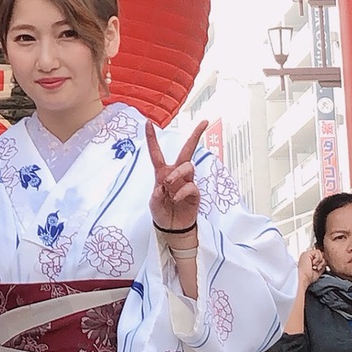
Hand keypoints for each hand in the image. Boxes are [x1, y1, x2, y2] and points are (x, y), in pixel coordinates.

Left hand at [148, 120, 206, 235]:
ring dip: (177, 173)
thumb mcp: (153, 203)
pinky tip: (176, 198)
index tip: (148, 122)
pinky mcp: (195, 192)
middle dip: (195, 135)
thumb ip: (156, 195)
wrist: (172, 228)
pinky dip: (181, 191)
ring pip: (187, 166)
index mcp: (162, 172)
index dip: (152, 138)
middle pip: (187, 150)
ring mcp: (187, 181)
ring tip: (169, 185)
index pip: (156, 153)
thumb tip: (163, 185)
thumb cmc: (162, 212)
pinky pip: (190, 185)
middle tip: (203, 122)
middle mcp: (176, 173)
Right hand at [299, 247, 327, 287]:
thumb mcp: (318, 271)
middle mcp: (307, 257)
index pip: (318, 257)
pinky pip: (317, 252)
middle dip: (321, 262)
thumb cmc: (308, 277)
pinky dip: (317, 259)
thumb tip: (325, 261)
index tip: (319, 268)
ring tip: (315, 266)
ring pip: (319, 253)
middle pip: (320, 254)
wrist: (304, 279)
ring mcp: (306, 255)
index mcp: (309, 261)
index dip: (321, 262)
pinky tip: (313, 264)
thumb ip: (322, 265)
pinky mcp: (306, 253)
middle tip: (318, 268)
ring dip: (320, 261)